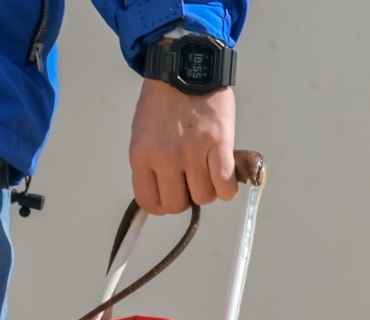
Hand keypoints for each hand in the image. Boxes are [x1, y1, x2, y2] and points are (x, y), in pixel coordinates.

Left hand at [128, 80, 238, 214]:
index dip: (162, 204)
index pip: (150, 202)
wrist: (186, 65)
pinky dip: (227, 187)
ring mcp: (193, 151)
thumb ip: (149, 166)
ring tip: (207, 170)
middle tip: (190, 180)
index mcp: (142, 155)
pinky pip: (225, 185)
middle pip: (177, 205)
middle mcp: (166, 156)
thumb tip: (162, 193)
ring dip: (207, 189)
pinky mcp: (219, 143)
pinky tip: (224, 175)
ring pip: (204, 197)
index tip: (170, 195)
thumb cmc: (164, 100)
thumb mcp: (143, 134)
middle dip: (185, 197)